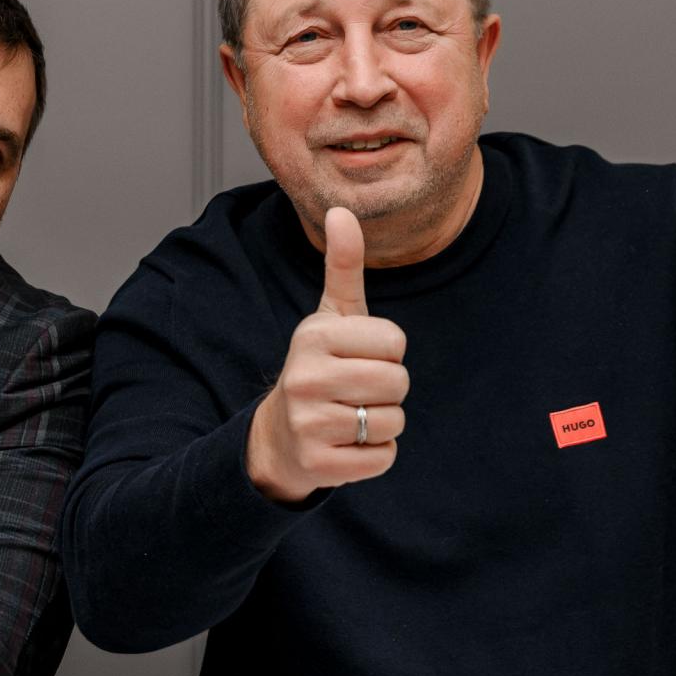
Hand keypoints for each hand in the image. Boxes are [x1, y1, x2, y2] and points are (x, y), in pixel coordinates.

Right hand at [246, 207, 408, 502]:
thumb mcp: (330, 317)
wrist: (278, 436)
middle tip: (355, 391)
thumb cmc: (319, 368)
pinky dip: (374, 456)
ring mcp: (309, 423)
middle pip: (397, 382)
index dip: (387, 353)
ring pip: (392, 422)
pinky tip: (347, 445)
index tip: (357, 357)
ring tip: (350, 417)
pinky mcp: (319, 464)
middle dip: (388, 390)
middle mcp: (305, 377)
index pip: (395, 342)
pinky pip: (383, 458)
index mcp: (314, 335)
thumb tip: (342, 211)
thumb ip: (343, 266)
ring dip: (381, 424)